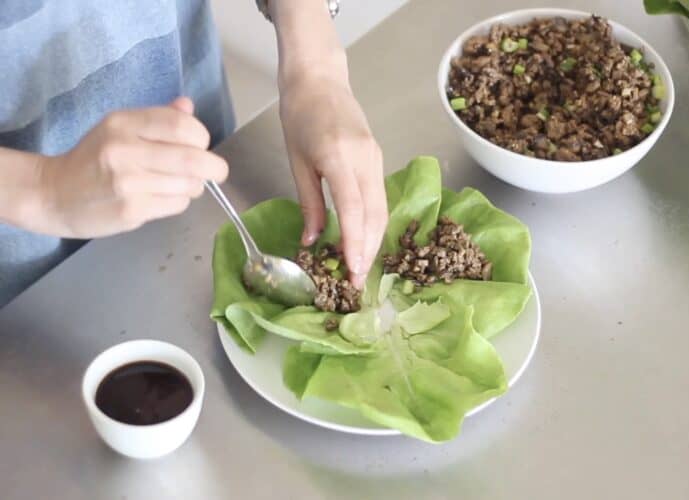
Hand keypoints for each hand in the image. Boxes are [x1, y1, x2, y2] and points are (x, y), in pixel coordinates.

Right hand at [37, 98, 227, 237]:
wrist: (53, 194)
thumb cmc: (93, 159)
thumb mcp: (119, 128)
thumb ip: (157, 117)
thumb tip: (188, 106)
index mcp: (124, 123)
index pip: (181, 125)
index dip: (201, 136)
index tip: (202, 144)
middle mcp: (125, 150)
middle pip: (193, 158)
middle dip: (215, 167)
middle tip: (217, 171)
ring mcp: (128, 183)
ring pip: (189, 185)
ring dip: (194, 186)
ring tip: (180, 185)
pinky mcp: (132, 210)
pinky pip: (177, 204)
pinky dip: (179, 201)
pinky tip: (163, 197)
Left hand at [279, 72, 387, 287]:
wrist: (319, 80)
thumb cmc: (299, 117)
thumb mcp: (297, 162)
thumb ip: (309, 202)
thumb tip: (313, 240)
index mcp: (339, 156)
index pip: (353, 208)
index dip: (355, 242)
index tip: (352, 271)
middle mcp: (365, 158)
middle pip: (375, 214)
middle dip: (368, 250)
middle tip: (356, 281)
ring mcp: (376, 157)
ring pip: (382, 208)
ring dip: (374, 240)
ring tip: (360, 267)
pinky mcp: (378, 158)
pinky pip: (379, 197)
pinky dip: (373, 222)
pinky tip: (364, 238)